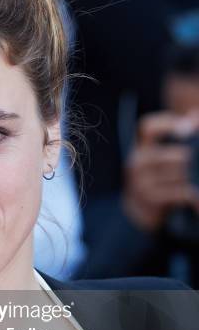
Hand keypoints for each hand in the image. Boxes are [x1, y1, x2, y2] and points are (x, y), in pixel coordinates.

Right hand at [122, 112, 198, 230]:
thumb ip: (178, 135)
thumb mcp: (161, 157)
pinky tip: (191, 197)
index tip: (188, 128)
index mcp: (139, 148)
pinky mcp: (150, 199)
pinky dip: (191, 195)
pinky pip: (182, 191)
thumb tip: (193, 116)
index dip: (169, 123)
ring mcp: (141, 182)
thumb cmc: (157, 179)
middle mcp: (137, 162)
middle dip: (191, 162)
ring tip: (186, 185)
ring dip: (190, 180)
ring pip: (182, 174)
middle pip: (179, 154)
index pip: (149, 127)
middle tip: (191, 167)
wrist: (138, 213)